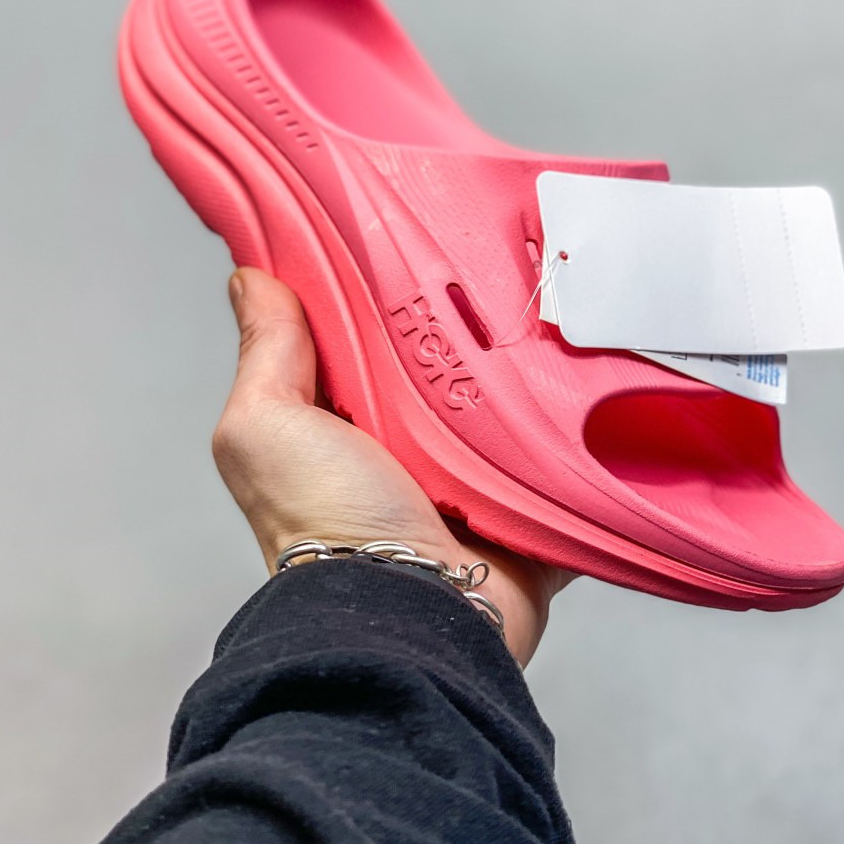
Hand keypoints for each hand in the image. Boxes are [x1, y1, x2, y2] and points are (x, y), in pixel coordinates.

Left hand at [212, 267, 570, 664]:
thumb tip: (251, 281)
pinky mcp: (525, 497)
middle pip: (443, 357)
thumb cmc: (327, 526)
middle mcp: (408, 440)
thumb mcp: (267, 427)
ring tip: (552, 299)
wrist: (411, 613)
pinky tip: (592, 366)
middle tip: (497, 253)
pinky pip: (558, 446)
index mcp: (347, 416)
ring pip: (506, 395)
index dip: (382, 286)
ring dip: (524, 364)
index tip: (408, 230)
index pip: (367, 331)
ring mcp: (471, 470)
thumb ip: (267, 354)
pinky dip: (572, 419)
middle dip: (466, 317)